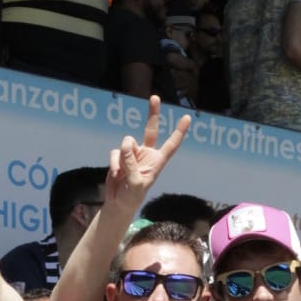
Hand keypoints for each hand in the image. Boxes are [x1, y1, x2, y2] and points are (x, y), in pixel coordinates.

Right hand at [104, 95, 190, 212]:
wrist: (117, 203)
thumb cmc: (132, 197)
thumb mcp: (135, 183)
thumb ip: (131, 163)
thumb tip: (126, 142)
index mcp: (157, 162)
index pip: (170, 145)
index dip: (178, 132)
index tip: (187, 118)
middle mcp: (146, 154)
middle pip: (151, 129)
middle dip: (153, 113)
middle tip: (155, 97)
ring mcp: (132, 153)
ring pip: (127, 144)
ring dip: (122, 160)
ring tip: (121, 176)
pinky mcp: (119, 156)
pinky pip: (115, 153)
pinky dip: (114, 164)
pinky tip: (115, 176)